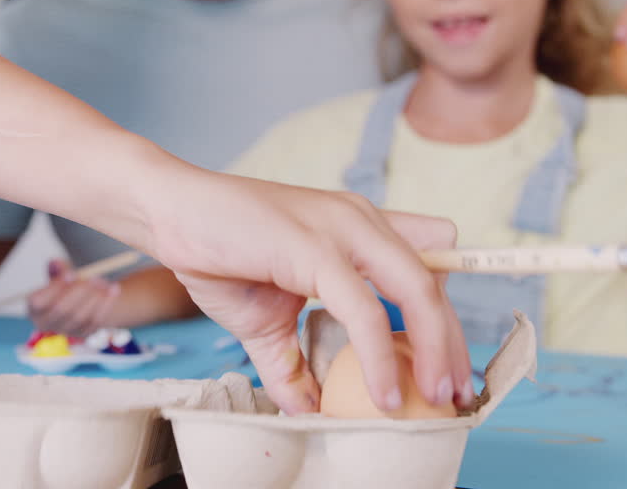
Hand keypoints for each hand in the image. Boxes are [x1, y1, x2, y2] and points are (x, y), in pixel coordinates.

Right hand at [26, 260, 120, 337]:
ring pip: (80, 317)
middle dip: (79, 292)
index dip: (55, 288)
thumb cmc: (64, 287)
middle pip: (61, 310)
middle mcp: (45, 323)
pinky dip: (106, 305)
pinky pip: (95, 322)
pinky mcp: (82, 335)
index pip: (38, 301)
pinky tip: (114, 290)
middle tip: (94, 278)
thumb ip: (58, 270)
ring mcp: (64, 331)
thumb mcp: (59, 276)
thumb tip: (55, 262)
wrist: (79, 302)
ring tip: (104, 282)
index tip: (72, 273)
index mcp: (34, 308)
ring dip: (95, 298)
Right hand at [140, 171, 472, 416]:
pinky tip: (382, 394)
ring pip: (416, 291)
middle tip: (456, 395)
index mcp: (357, 229)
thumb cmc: (217, 253)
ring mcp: (341, 230)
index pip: (429, 266)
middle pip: (435, 283)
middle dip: (453, 344)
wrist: (170, 214)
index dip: (446, 316)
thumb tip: (310, 411)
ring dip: (435, 351)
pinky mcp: (315, 247)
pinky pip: (364, 309)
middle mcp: (361, 222)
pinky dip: (379, 356)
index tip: (449, 368)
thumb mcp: (268, 320)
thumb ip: (294, 362)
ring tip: (436, 399)